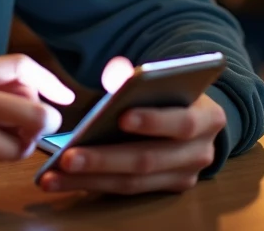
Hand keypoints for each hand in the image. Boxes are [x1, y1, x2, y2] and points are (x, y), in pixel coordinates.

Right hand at [0, 55, 74, 192]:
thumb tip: (35, 98)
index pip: (20, 64)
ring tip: (2, 143)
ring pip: (28, 126)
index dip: (49, 81)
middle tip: (34, 130)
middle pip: (33, 99)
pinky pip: (13, 150)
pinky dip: (9, 155)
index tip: (64, 96)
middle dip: (44, 119)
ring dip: (24, 140)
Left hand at [38, 56, 225, 194]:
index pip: (181, 122)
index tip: (121, 116)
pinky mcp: (165, 190)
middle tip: (68, 157)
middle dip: (105, 159)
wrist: (197, 118)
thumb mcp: (165, 77)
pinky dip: (91, 185)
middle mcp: (201, 153)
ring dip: (89, 179)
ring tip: (54, 175)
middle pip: (149, 160)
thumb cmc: (173, 93)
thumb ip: (138, 74)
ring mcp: (184, 176)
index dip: (153, 121)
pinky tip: (62, 179)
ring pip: (133, 183)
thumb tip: (116, 72)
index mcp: (208, 118)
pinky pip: (125, 191)